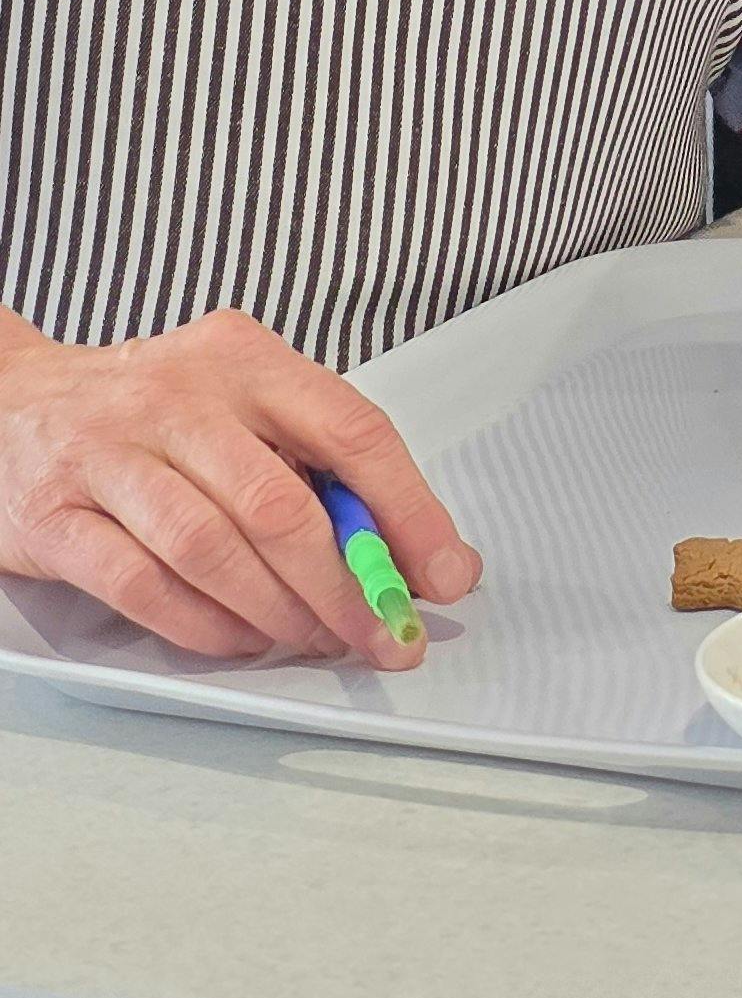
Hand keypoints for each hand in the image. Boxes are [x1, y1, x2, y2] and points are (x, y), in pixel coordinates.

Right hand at [0, 308, 481, 664]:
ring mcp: (109, 454)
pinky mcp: (57, 517)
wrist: (12, 400)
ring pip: (212, 549)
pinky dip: (206, 627)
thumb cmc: (148, 410)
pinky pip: (145, 586)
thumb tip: (416, 553)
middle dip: (346, 586)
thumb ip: (320, 464)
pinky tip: (242, 640)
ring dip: (280, 612)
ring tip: (314, 638)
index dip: (409, 511)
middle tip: (382, 631)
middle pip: (281, 505)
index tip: (443, 572)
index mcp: (243, 358)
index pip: (351, 429)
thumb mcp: (240, 402)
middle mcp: (176, 397)